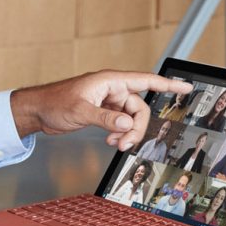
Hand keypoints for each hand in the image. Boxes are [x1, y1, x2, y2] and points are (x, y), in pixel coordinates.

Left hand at [9, 71, 193, 152]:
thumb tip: (126, 124)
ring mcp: (108, 102)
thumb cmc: (55, 102)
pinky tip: (110, 141)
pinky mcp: (103, 113)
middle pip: (140, 109)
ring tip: (114, 144)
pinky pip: (121, 125)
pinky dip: (119, 135)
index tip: (186, 87)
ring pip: (131, 119)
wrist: (39, 111)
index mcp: (111, 81)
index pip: (146, 81)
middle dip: (136, 128)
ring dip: (127, 134)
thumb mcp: (81, 111)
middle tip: (125, 143)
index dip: (168, 85)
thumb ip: (105, 118)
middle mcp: (113, 90)